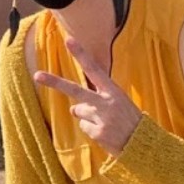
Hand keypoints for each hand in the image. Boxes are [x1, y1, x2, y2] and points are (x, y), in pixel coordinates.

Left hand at [33, 37, 141, 157]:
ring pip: (78, 111)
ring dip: (86, 116)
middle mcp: (107, 103)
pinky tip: (106, 133)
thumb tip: (73, 108)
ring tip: (105, 122)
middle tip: (37, 75)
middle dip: (55, 82)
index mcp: (114, 92)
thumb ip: (96, 100)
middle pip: (75, 90)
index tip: (69, 40)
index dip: (81, 54)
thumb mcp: (119, 103)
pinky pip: (84, 127)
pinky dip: (92, 130)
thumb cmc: (130, 120)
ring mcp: (102, 118)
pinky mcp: (99, 133)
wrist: (146, 144)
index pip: (94, 69)